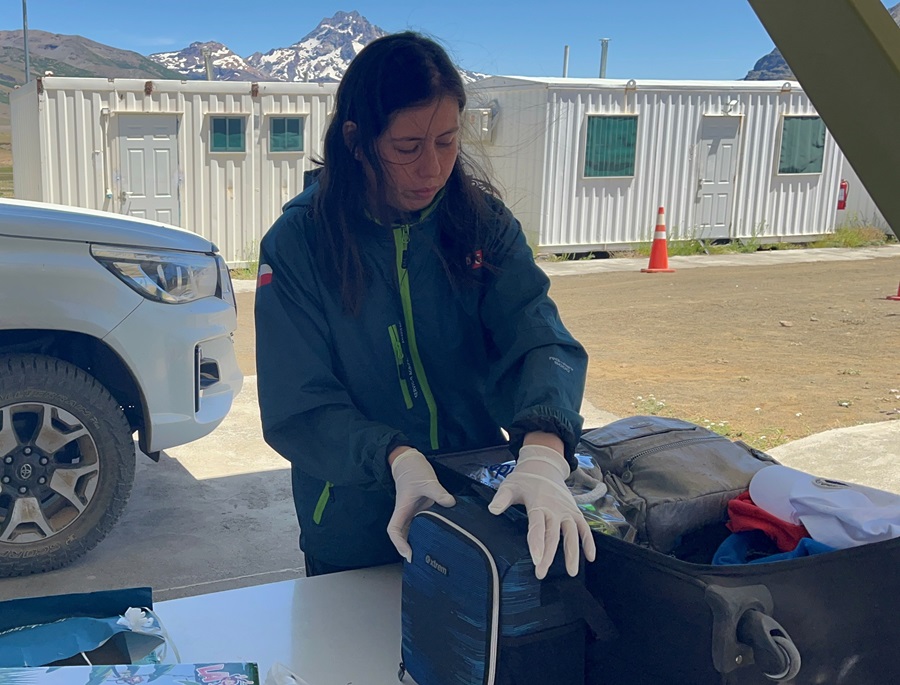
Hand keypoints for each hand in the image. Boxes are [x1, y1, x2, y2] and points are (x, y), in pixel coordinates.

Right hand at [387, 448, 455, 561]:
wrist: (410, 462)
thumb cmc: (413, 471)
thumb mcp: (427, 481)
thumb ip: (438, 492)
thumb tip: (450, 502)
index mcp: (402, 509)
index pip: (394, 530)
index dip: (399, 544)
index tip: (409, 553)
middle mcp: (406, 514)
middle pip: (403, 536)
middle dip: (410, 549)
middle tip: (423, 561)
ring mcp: (413, 513)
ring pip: (413, 531)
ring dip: (419, 542)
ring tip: (432, 555)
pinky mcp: (421, 510)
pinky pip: (423, 524)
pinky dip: (428, 532)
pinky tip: (439, 538)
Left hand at [488, 444, 595, 578]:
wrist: (543, 466)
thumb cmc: (524, 479)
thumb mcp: (510, 485)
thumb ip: (502, 498)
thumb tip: (492, 509)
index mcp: (537, 503)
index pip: (537, 525)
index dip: (537, 542)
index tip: (537, 559)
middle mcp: (554, 508)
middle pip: (553, 534)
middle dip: (548, 555)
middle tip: (541, 573)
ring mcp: (566, 510)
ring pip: (572, 533)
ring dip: (573, 552)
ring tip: (571, 572)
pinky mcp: (574, 511)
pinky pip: (584, 527)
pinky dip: (589, 541)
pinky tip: (590, 557)